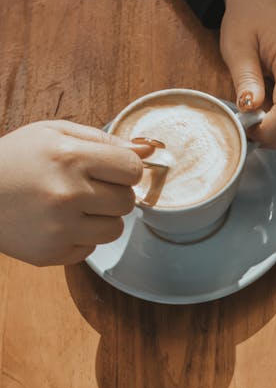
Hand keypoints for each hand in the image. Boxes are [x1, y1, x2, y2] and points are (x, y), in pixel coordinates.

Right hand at [0, 123, 146, 265]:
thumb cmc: (15, 159)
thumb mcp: (53, 133)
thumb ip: (103, 139)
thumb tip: (148, 148)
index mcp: (70, 158)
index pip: (132, 169)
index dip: (126, 169)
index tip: (113, 169)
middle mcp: (67, 194)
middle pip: (127, 201)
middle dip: (113, 193)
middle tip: (87, 187)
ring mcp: (60, 228)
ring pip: (115, 229)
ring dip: (101, 218)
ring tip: (72, 206)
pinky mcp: (52, 253)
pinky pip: (91, 249)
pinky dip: (80, 237)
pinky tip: (57, 223)